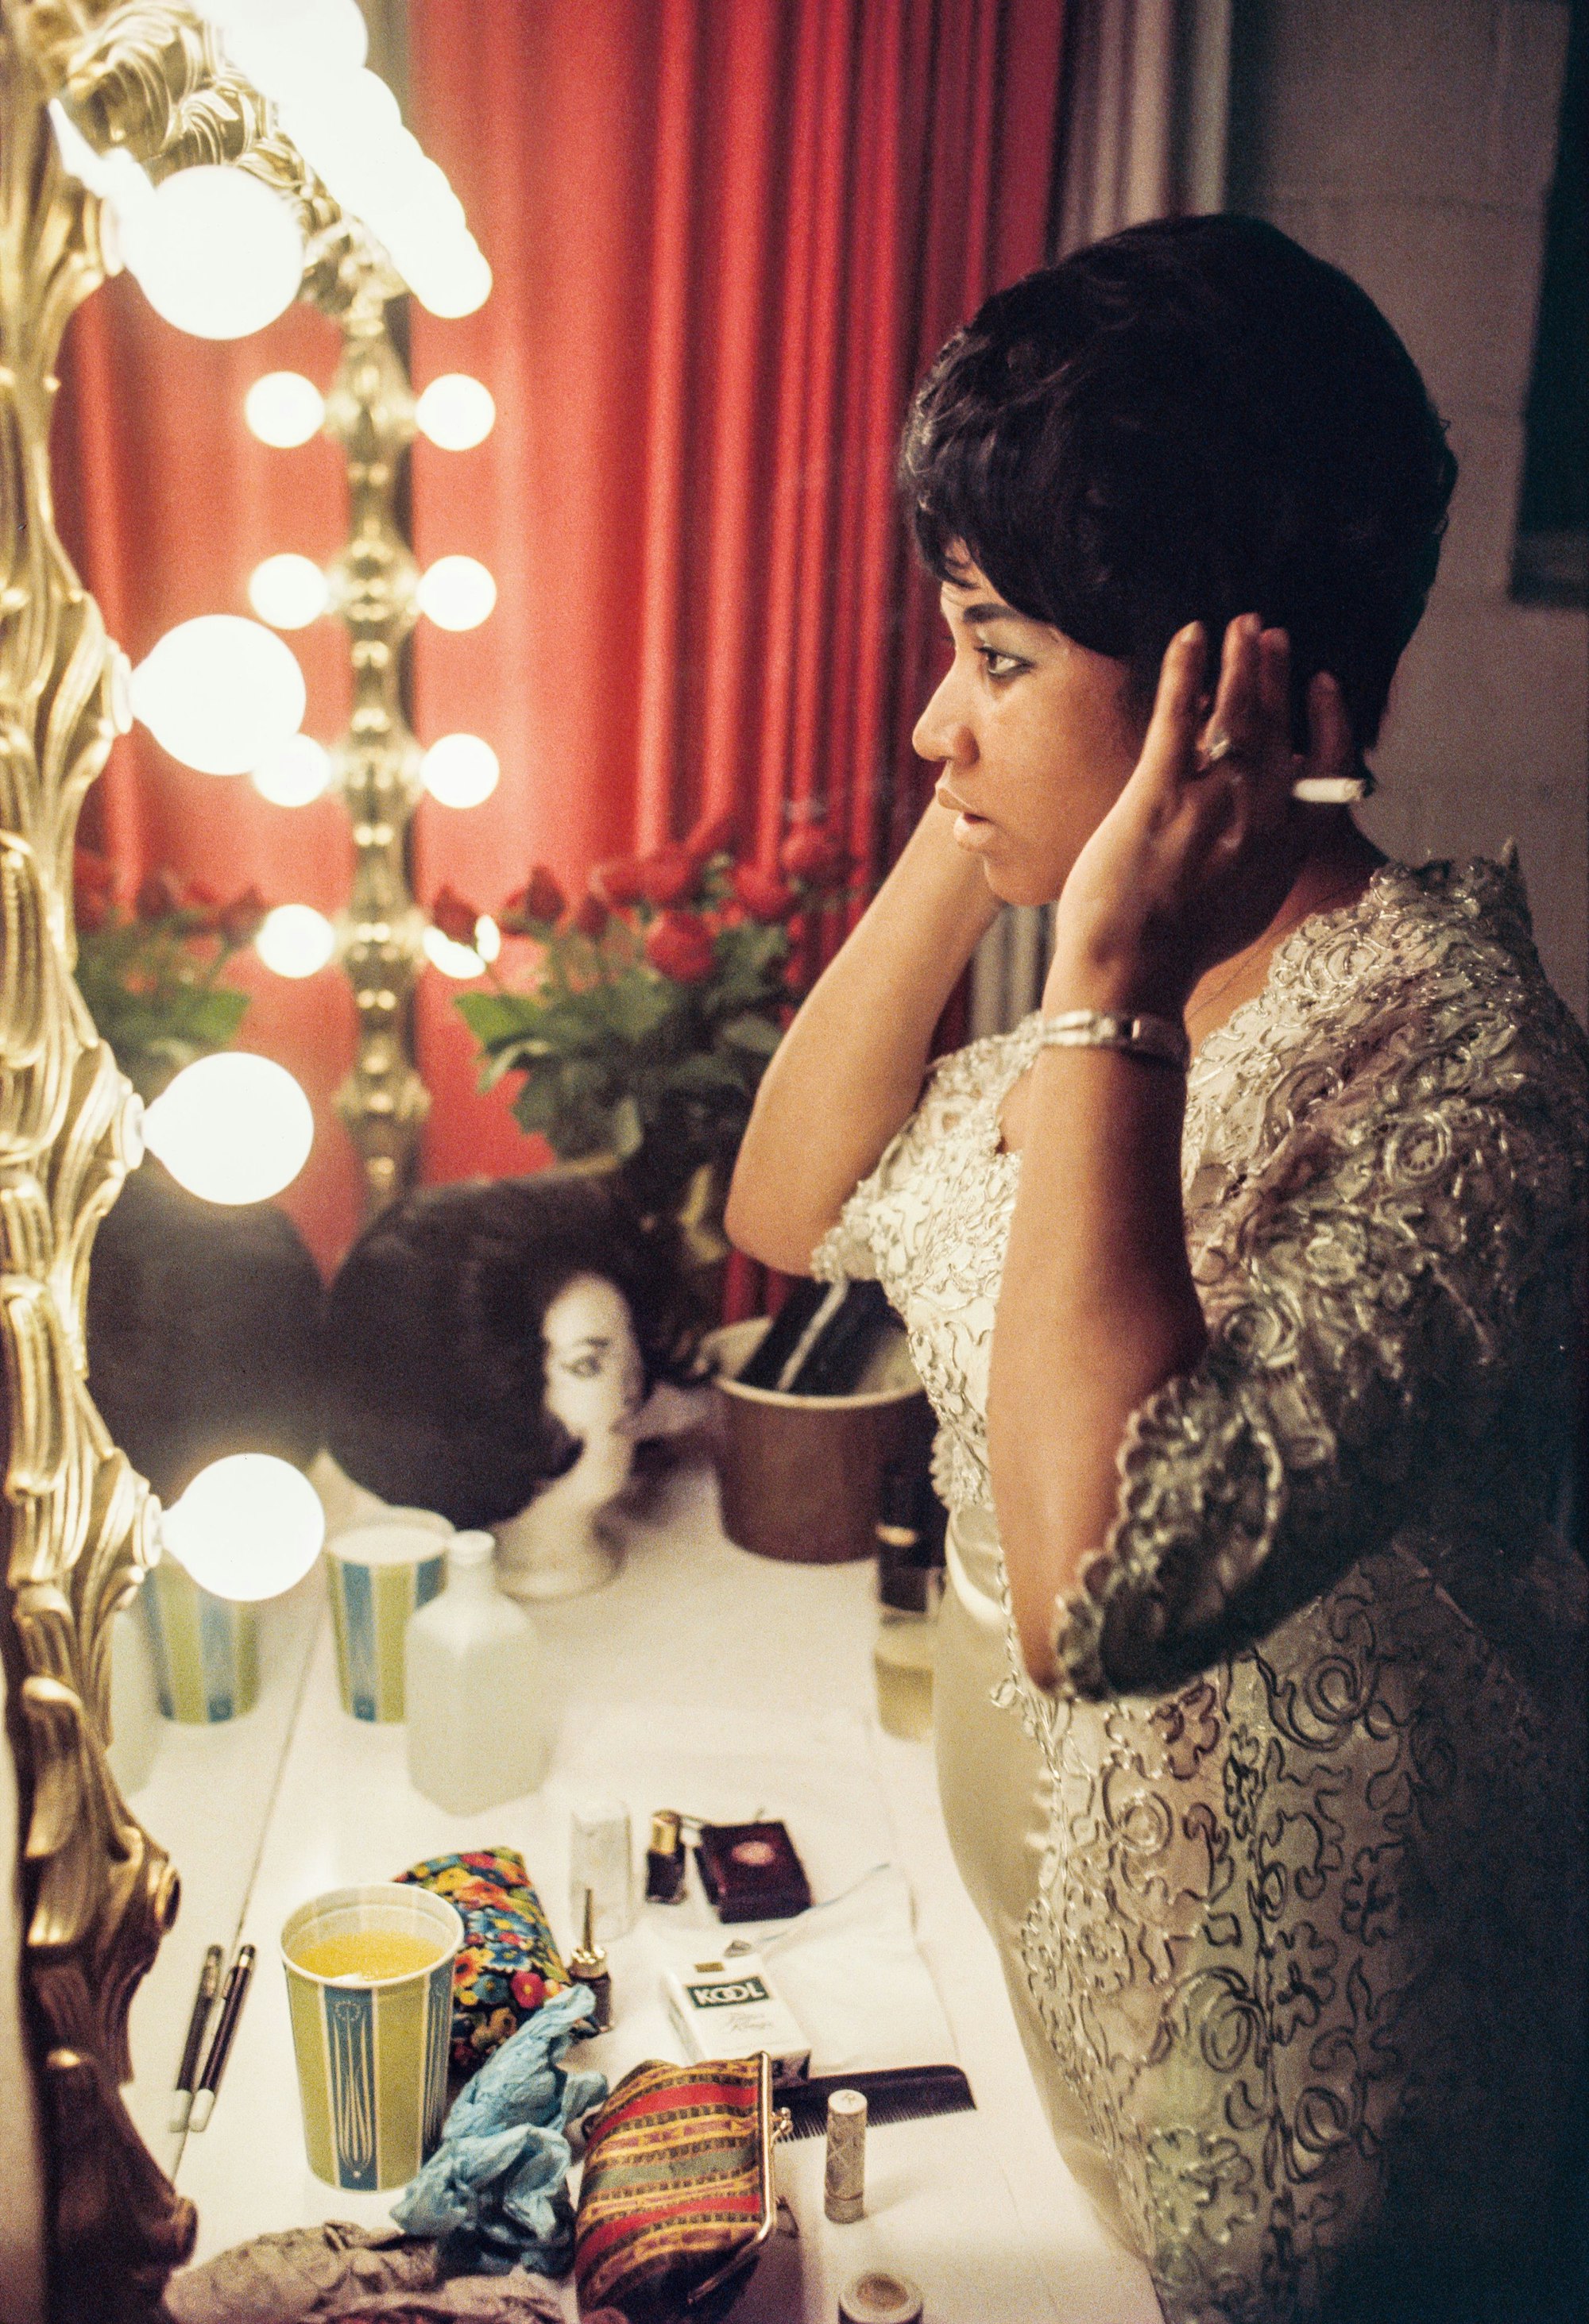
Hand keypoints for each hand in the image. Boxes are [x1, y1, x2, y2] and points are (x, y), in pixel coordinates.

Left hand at [1043, 616, 1354, 1017]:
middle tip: (1269, 636)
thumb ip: (1260, 864)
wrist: (1132, 975)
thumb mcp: (1243, 911)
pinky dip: (1188, 668)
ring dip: (1242, 659)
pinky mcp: (1160, 790)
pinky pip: (1182, 714)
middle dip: (1277, 673)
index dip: (1330, 720)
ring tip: (1240, 626)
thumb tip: (1258, 839)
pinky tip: (1190, 636)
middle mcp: (1262, 815)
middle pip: (1280, 726)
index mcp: (1288, 846)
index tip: (1323, 685)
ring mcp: (1214, 799)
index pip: (1328, 768)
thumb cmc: (1177, 951)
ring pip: (1238, 710)